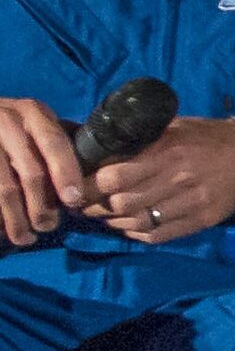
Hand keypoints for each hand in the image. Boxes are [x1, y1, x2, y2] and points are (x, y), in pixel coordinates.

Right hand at [0, 98, 86, 245]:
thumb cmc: (18, 127)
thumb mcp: (40, 123)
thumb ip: (66, 141)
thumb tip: (108, 166)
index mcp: (33, 113)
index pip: (55, 143)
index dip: (66, 174)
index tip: (74, 201)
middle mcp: (7, 121)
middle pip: (31, 172)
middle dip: (42, 206)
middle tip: (49, 226)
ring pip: (5, 189)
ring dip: (17, 218)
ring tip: (25, 237)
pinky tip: (3, 230)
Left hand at [82, 118, 234, 244]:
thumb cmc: (208, 137)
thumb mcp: (174, 128)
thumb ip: (143, 142)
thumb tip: (103, 155)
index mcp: (169, 152)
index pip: (115, 176)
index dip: (90, 186)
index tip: (78, 187)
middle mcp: (179, 179)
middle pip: (122, 203)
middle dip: (96, 207)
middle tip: (85, 205)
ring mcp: (192, 203)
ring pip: (138, 222)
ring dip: (114, 222)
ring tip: (105, 216)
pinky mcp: (202, 220)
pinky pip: (160, 235)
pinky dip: (137, 233)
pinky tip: (130, 226)